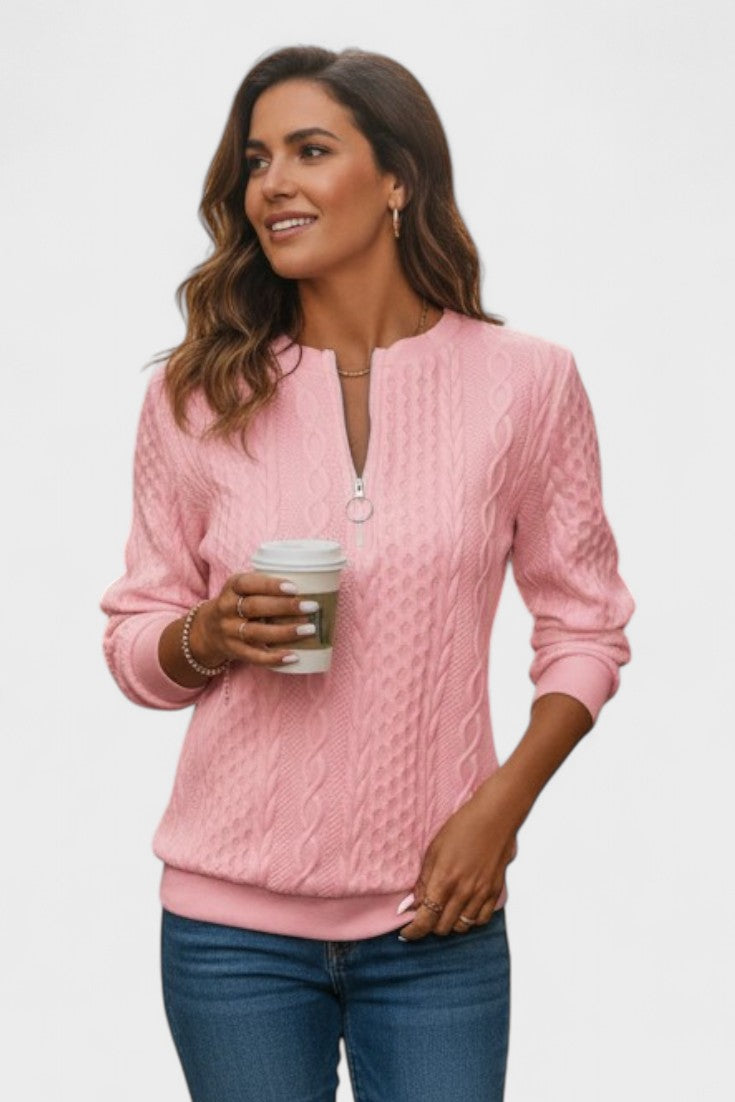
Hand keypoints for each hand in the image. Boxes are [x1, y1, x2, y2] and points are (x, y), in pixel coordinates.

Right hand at [190, 572, 318, 668]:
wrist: (207, 629)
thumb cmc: (238, 603)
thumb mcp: (242, 588)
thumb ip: (266, 585)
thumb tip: (313, 583)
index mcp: (232, 588)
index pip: (247, 583)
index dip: (270, 585)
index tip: (294, 588)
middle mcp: (227, 609)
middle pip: (255, 607)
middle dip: (285, 607)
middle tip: (311, 607)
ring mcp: (229, 631)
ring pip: (256, 632)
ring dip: (285, 632)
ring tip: (310, 629)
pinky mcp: (234, 651)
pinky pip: (254, 656)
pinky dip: (274, 658)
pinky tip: (294, 656)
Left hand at [397, 771, 519, 940]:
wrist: (495, 817)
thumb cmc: (462, 828)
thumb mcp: (434, 850)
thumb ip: (424, 881)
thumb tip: (413, 904)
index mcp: (444, 881)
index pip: (425, 920)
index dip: (413, 931)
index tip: (406, 932)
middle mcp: (463, 892)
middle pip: (442, 928)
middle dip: (430, 926)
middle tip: (424, 916)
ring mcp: (481, 894)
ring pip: (462, 926)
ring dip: (450, 923)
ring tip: (444, 911)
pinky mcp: (495, 892)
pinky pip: (481, 919)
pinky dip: (470, 919)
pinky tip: (463, 909)